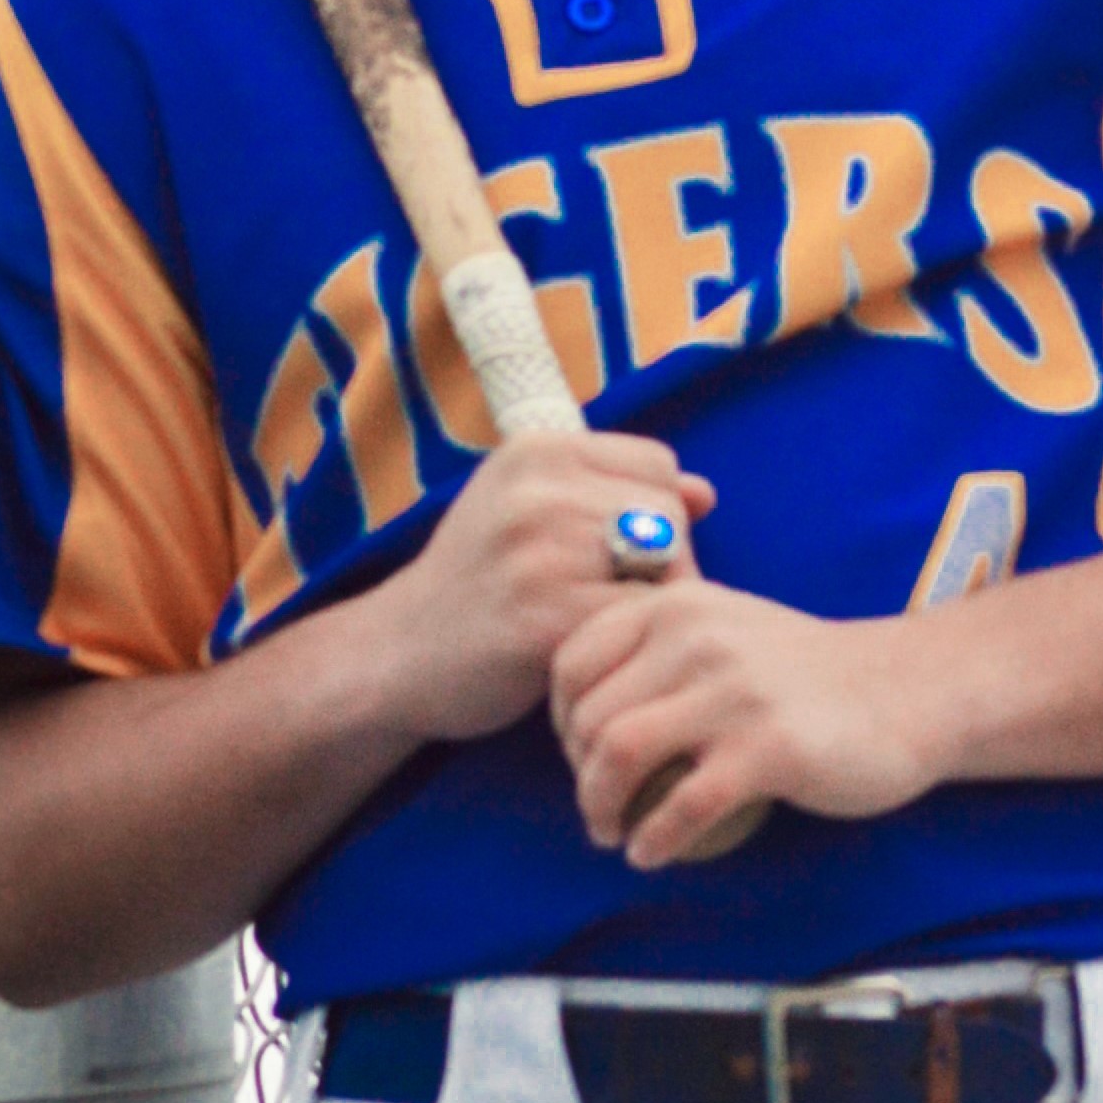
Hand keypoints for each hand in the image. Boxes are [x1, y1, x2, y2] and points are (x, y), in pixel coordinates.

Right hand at [356, 432, 713, 746]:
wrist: (397, 652)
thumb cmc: (481, 580)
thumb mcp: (531, 509)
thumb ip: (613, 492)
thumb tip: (706, 492)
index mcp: (538, 449)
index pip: (658, 465)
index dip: (659, 514)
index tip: (623, 557)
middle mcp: (538, 488)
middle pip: (671, 516)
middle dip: (665, 564)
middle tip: (618, 603)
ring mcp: (540, 552)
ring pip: (667, 567)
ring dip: (654, 606)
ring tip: (609, 626)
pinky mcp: (544, 618)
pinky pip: (640, 620)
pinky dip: (632, 643)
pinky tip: (596, 653)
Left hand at [550, 583, 937, 868]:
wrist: (908, 689)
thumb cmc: (808, 670)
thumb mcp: (727, 624)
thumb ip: (661, 643)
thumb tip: (581, 703)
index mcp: (679, 605)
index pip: (572, 658)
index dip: (557, 717)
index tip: (577, 753)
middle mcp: (697, 637)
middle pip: (588, 715)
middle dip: (576, 774)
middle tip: (598, 806)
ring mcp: (732, 692)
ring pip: (617, 752)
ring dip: (599, 808)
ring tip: (612, 833)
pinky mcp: (767, 749)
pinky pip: (680, 805)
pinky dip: (653, 839)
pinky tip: (653, 852)